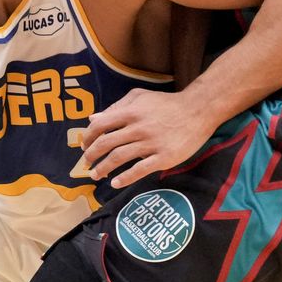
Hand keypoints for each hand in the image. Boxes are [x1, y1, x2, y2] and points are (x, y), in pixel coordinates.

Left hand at [81, 88, 213, 188]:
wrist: (196, 111)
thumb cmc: (165, 103)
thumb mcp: (139, 97)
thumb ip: (116, 107)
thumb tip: (93, 118)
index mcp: (130, 112)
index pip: (100, 125)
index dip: (88, 137)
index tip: (84, 146)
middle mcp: (137, 128)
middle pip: (106, 144)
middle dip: (92, 155)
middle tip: (86, 164)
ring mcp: (150, 144)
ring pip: (119, 158)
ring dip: (103, 169)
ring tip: (96, 175)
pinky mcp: (163, 158)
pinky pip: (139, 170)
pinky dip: (125, 178)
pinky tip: (115, 183)